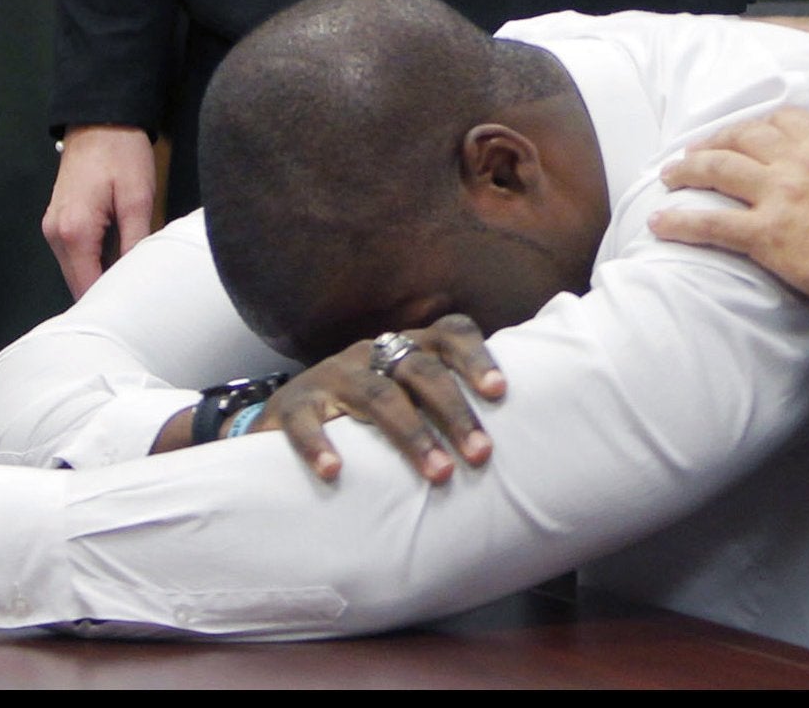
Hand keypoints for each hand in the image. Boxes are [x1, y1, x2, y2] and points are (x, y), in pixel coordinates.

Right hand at [43, 124, 156, 295]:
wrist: (99, 120)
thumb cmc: (121, 154)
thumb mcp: (137, 198)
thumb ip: (134, 242)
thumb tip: (136, 279)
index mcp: (74, 231)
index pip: (87, 287)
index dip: (110, 303)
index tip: (134, 311)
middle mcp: (56, 234)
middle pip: (77, 283)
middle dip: (104, 293)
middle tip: (137, 298)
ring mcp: (52, 227)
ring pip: (75, 270)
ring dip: (99, 276)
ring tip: (130, 279)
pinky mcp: (57, 221)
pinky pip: (73, 254)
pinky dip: (92, 261)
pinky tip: (116, 257)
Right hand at [263, 313, 505, 484]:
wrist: (286, 422)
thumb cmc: (365, 419)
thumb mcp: (406, 400)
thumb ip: (447, 409)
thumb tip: (521, 440)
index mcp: (406, 349)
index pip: (448, 334)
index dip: (475, 357)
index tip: (499, 391)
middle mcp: (371, 354)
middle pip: (419, 369)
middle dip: (454, 411)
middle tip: (480, 455)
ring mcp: (331, 376)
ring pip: (376, 395)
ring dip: (411, 434)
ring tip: (439, 474)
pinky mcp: (293, 404)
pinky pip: (305, 420)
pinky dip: (319, 444)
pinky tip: (334, 470)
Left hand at [652, 109, 808, 319]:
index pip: (783, 120)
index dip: (756, 124)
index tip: (743, 131)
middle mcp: (796, 163)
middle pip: (741, 138)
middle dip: (713, 142)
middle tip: (694, 152)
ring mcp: (777, 196)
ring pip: (718, 170)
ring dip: (687, 170)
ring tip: (669, 176)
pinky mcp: (766, 235)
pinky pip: (712, 223)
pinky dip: (681, 221)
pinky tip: (660, 222)